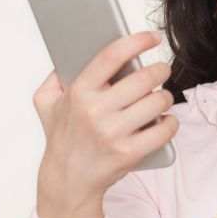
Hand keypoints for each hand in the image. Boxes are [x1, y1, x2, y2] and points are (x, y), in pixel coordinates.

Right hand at [33, 30, 176, 217]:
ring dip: (165, 96)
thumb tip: (72, 52)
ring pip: (157, 101)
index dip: (137, 41)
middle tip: (161, 70)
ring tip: (160, 97)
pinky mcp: (129, 153)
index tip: (152, 37)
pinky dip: (170, 123)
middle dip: (160, 70)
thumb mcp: (45, 103)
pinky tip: (166, 120)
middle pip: (143, 78)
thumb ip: (54, 75)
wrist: (67, 180)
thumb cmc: (61, 137)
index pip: (112, 56)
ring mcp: (114, 133)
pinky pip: (164, 130)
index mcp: (78, 92)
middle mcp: (96, 111)